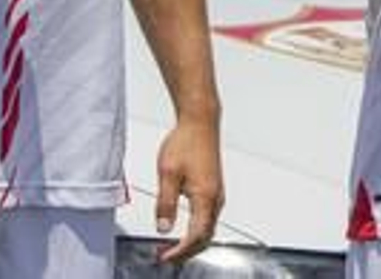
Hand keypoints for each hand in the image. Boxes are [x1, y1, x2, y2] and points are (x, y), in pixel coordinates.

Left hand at [153, 119, 223, 262]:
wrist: (200, 123)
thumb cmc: (186, 142)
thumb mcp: (168, 174)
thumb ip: (166, 204)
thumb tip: (164, 228)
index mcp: (205, 197)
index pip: (196, 236)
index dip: (180, 251)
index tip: (165, 256)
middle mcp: (215, 198)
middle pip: (205, 237)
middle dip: (186, 251)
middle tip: (166, 256)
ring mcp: (217, 194)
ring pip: (208, 228)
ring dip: (192, 242)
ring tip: (172, 246)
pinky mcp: (214, 189)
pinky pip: (208, 218)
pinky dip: (197, 230)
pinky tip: (185, 229)